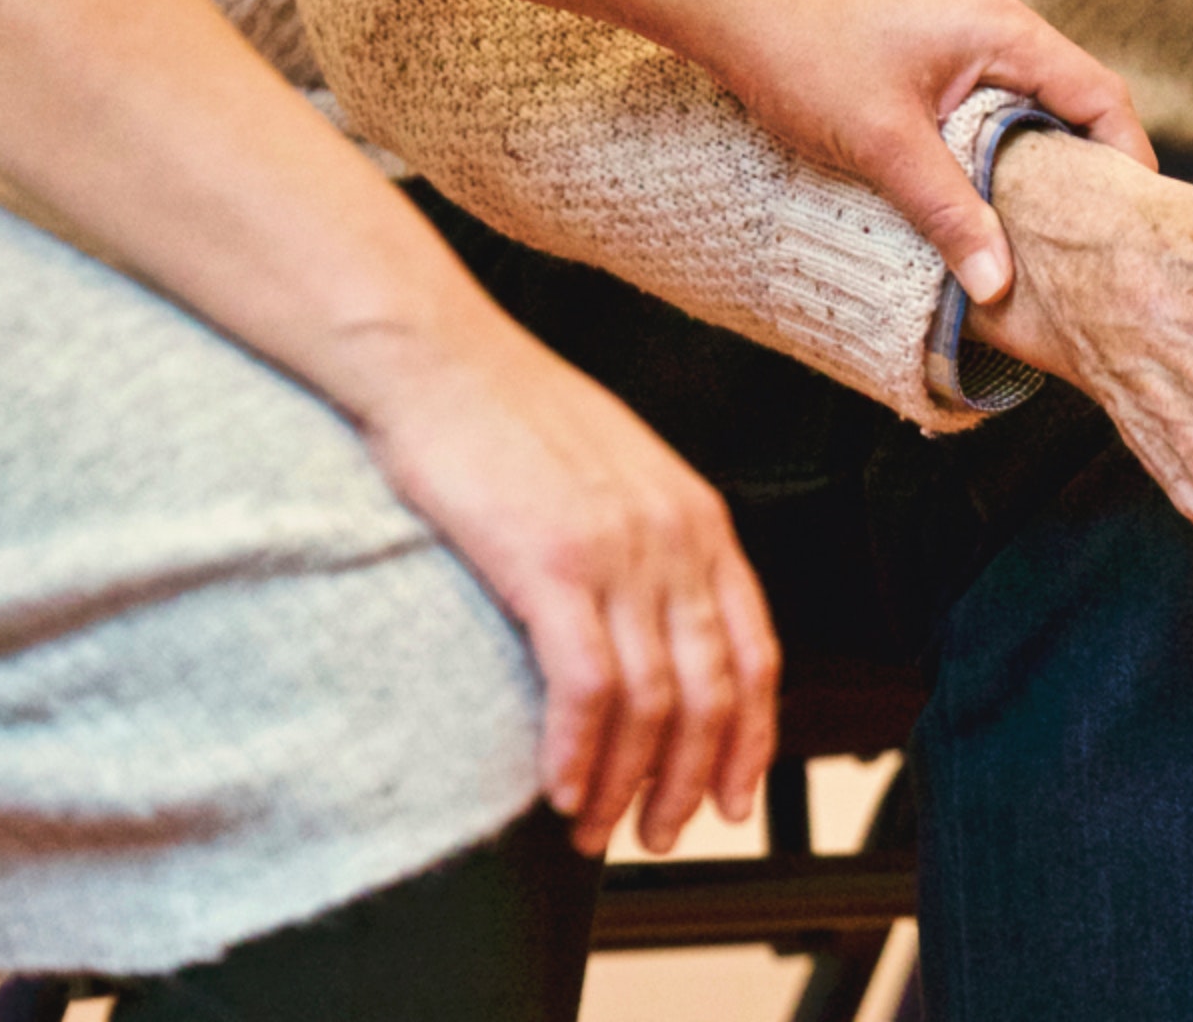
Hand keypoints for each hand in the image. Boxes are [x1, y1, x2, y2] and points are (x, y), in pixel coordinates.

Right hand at [340, 314, 781, 856]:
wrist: (435, 357)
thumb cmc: (507, 414)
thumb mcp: (614, 473)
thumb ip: (647, 544)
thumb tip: (649, 626)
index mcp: (699, 519)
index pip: (756, 653)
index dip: (750, 739)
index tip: (731, 796)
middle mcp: (675, 539)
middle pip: (712, 693)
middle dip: (688, 782)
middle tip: (657, 834)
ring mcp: (619, 551)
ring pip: (653, 703)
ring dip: (626, 783)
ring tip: (594, 829)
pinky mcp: (551, 562)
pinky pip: (587, 686)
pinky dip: (578, 753)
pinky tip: (559, 789)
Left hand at [692, 0, 1156, 304]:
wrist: (725, 0)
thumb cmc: (801, 52)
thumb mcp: (883, 146)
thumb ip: (949, 214)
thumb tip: (1000, 285)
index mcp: (1003, 28)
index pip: (1101, 96)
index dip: (1128, 161)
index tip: (1131, 225)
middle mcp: (995, 16)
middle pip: (1074, 97)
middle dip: (1087, 167)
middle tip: (1090, 239)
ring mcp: (962, 23)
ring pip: (1029, 97)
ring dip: (1037, 155)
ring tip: (1039, 225)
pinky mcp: (930, 38)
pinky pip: (990, 92)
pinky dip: (998, 138)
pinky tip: (979, 185)